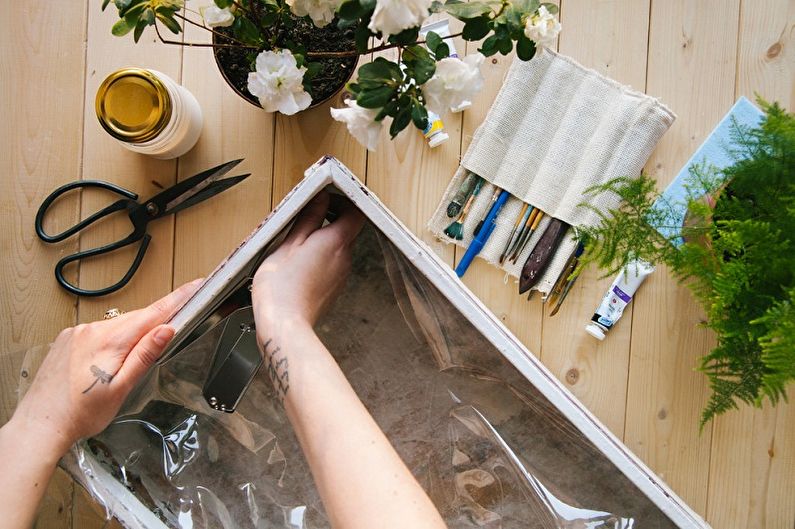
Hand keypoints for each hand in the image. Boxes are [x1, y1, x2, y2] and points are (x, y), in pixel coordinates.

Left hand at [10, 279, 201, 455]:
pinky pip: (100, 331)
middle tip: (174, 327)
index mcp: (109, 341)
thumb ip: (144, 355)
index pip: (153, 313)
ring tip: (130, 362)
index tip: (194, 286)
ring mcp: (77, 333)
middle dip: (155, 322)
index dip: (178, 298)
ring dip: (131, 334)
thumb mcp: (121, 388)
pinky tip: (109, 360)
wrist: (40, 426)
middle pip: (136, 318)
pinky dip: (112, 339)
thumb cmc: (79, 414)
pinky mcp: (68, 339)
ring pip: (117, 325)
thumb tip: (166, 330)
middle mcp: (91, 330)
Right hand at [251, 191, 364, 334]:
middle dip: (331, 218)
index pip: (355, 212)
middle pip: (348, 229)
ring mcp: (341, 274)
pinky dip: (321, 256)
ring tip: (298, 240)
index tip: (324, 198)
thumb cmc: (281, 289)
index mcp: (335, 242)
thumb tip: (320, 199)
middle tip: (308, 215)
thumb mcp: (289, 243)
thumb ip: (308, 218)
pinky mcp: (334, 287)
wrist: (285, 326)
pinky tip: (300, 262)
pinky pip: (333, 264)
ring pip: (339, 247)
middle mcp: (344, 257)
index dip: (342, 201)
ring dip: (323, 238)